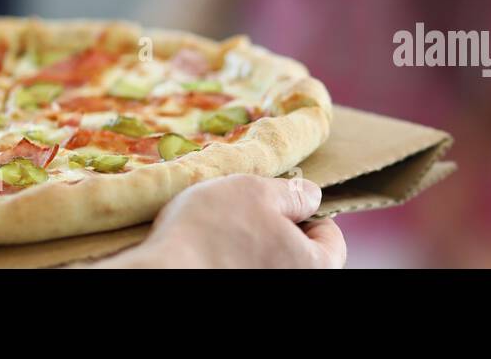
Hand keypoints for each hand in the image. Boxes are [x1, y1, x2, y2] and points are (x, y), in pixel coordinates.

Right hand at [98, 175, 345, 268]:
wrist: (158, 272)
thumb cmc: (211, 231)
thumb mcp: (257, 192)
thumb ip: (293, 194)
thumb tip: (310, 196)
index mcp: (315, 268)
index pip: (331, 239)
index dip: (310, 213)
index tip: (283, 202)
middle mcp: (294, 288)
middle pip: (300, 255)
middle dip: (279, 231)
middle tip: (249, 212)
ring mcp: (267, 298)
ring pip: (268, 265)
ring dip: (253, 246)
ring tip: (225, 230)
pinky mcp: (232, 291)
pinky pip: (242, 272)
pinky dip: (231, 262)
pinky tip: (210, 251)